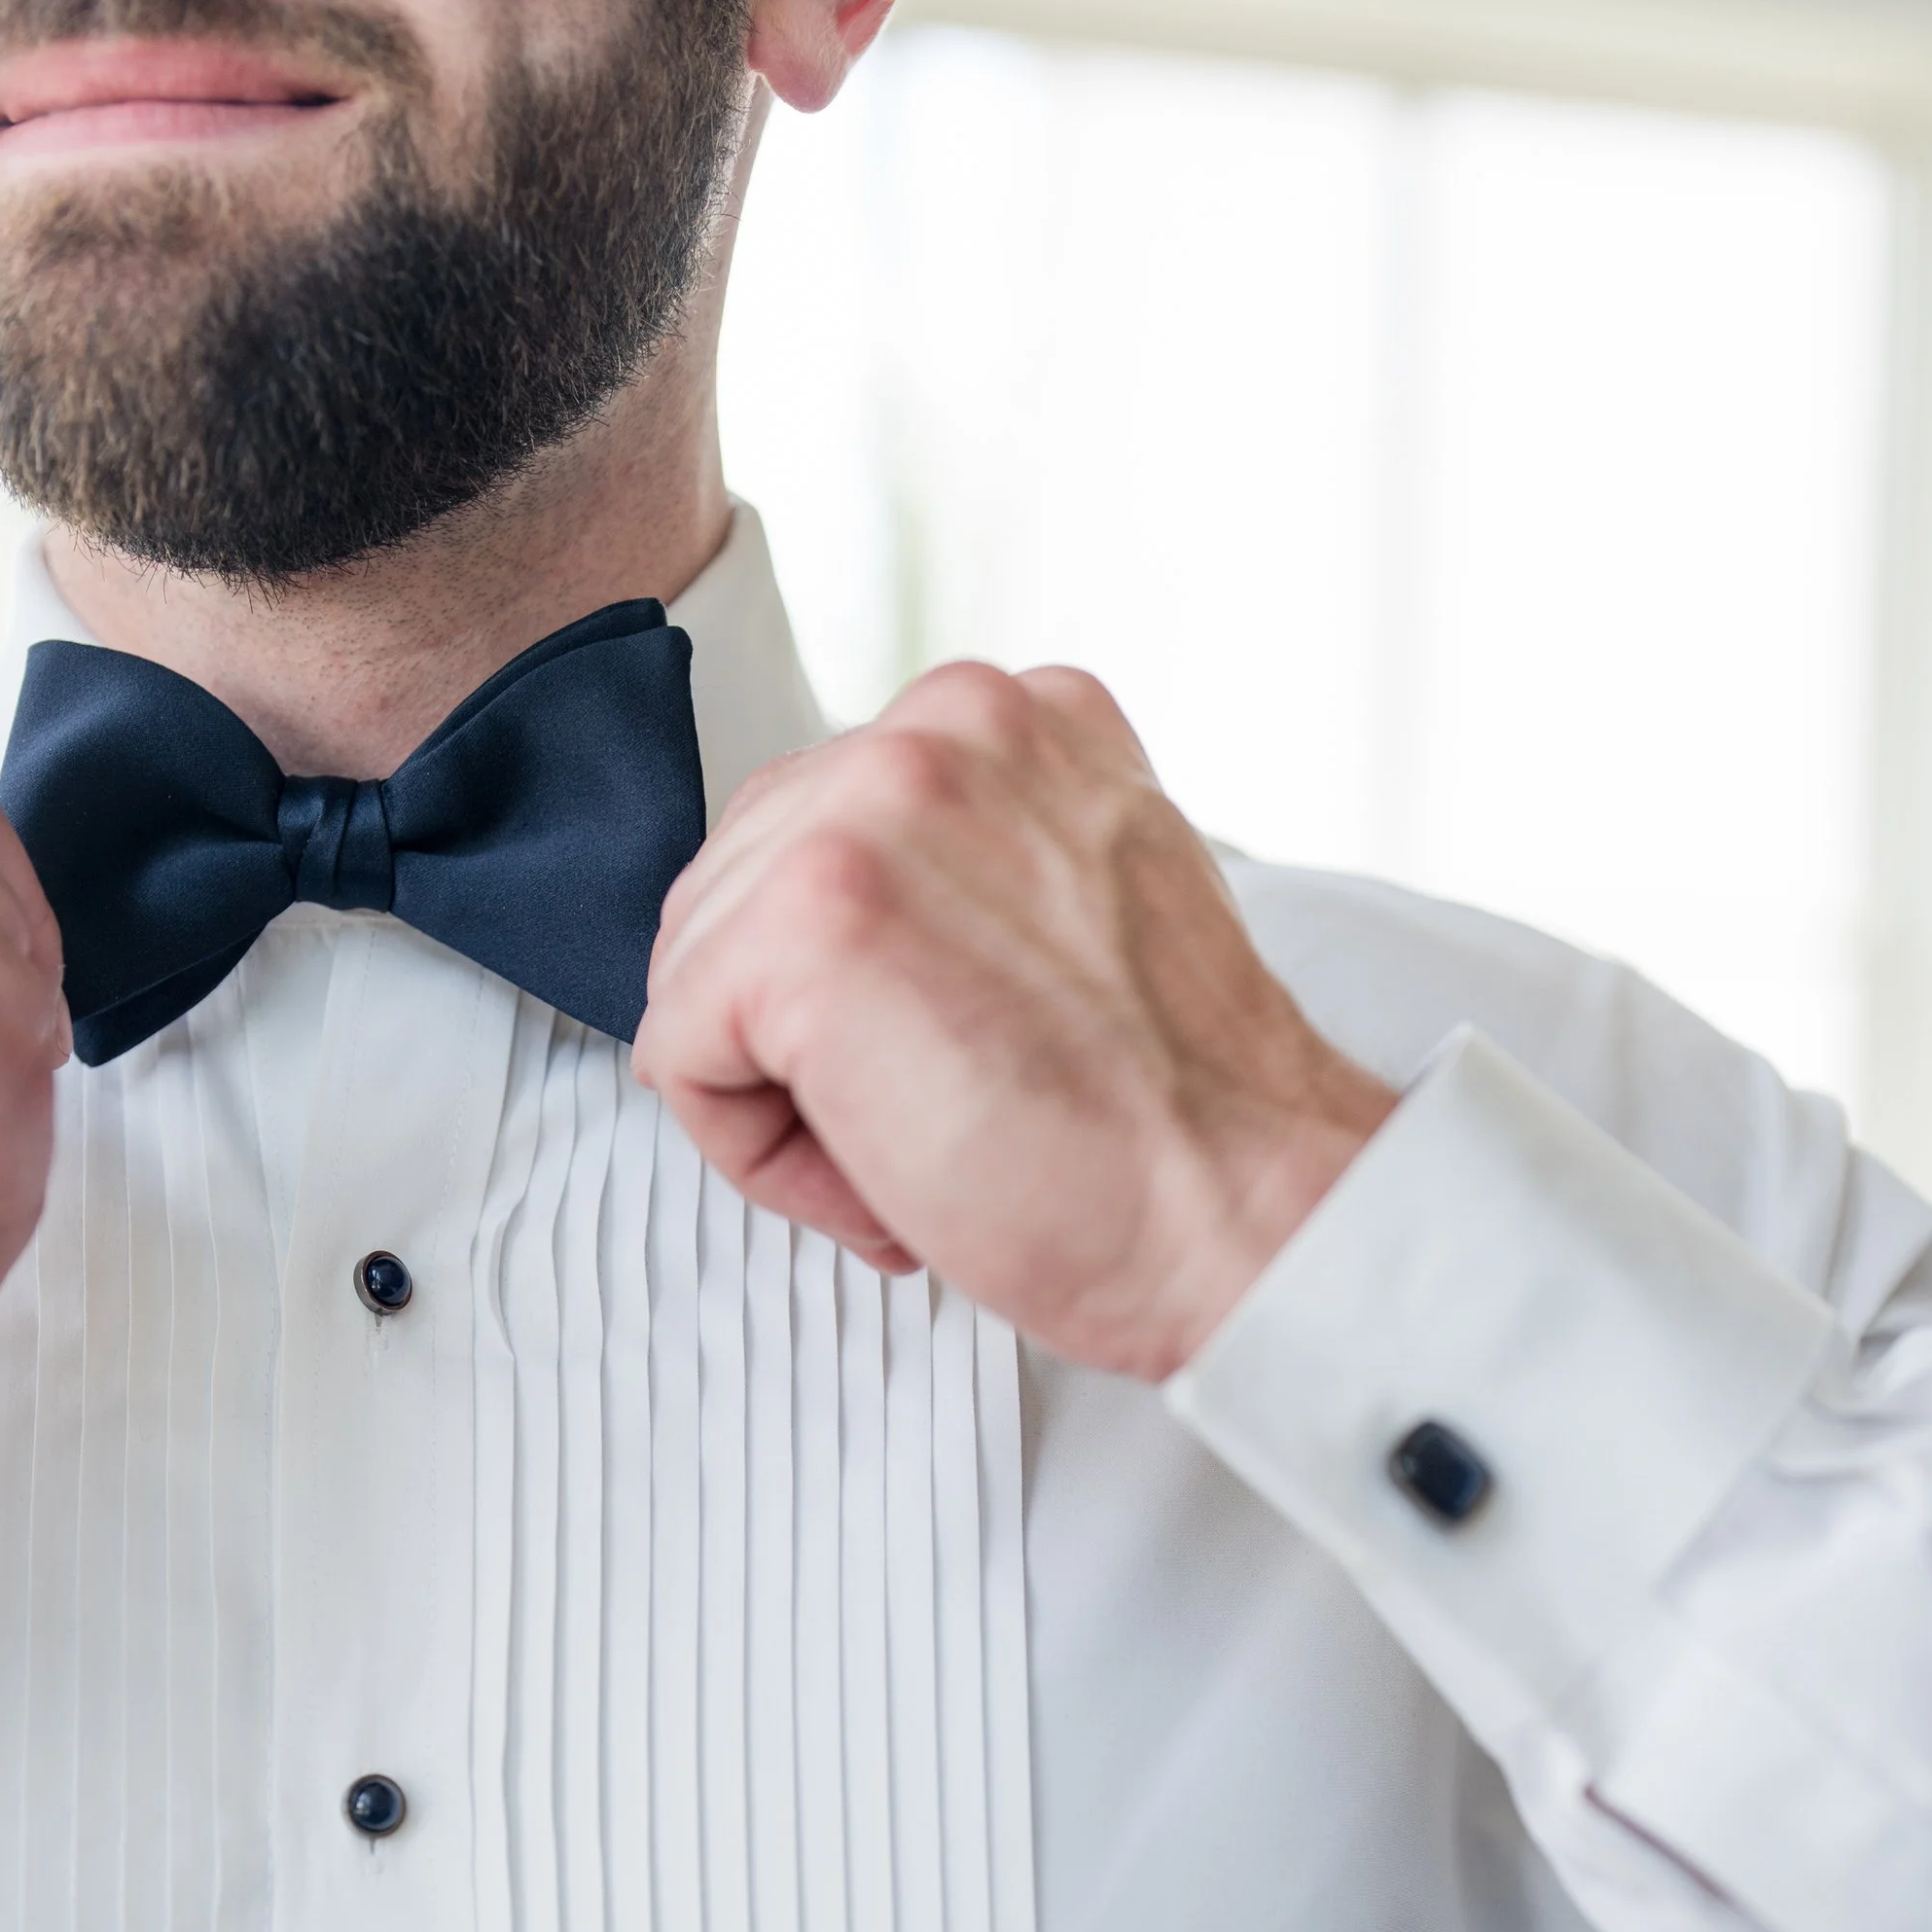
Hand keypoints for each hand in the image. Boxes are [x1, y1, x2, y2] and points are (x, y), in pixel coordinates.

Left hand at [634, 662, 1395, 1381]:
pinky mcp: (803, 928)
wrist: (1251, 1214)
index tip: (959, 1051)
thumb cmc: (1179, 1122)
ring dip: (786, 1102)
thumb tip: (853, 938)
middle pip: (737, 894)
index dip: (858, 987)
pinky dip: (764, 1158)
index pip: (819, 831)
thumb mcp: (1083, 911)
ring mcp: (865, 815)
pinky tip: (890, 1177)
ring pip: (699, 977)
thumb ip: (970, 874)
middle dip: (802, 1039)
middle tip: (939, 1120)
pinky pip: (680, 1059)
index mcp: (1013, 717)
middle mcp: (940, 730)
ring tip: (924, 1148)